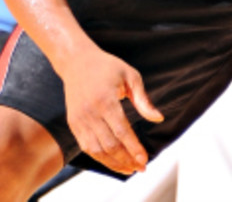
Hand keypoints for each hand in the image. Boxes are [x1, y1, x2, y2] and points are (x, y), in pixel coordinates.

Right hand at [61, 47, 163, 174]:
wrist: (76, 61)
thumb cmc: (106, 67)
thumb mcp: (130, 75)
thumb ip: (143, 99)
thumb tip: (158, 118)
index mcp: (105, 99)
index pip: (122, 131)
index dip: (134, 148)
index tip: (145, 159)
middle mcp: (90, 112)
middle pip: (109, 145)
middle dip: (127, 160)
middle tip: (141, 168)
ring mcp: (79, 119)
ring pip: (96, 150)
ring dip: (114, 164)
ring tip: (129, 169)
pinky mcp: (73, 123)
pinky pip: (86, 147)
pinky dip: (100, 158)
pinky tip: (113, 162)